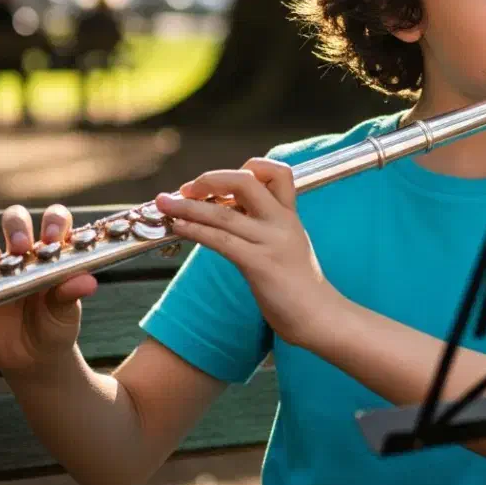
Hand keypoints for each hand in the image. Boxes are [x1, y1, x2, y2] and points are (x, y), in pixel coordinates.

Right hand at [0, 203, 97, 379]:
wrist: (34, 359)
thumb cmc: (56, 326)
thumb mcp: (67, 312)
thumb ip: (72, 294)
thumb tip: (88, 281)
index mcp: (53, 253)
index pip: (54, 222)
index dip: (53, 222)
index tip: (54, 238)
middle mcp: (25, 254)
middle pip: (16, 221)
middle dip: (16, 226)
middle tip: (22, 247)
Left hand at [155, 159, 340, 347]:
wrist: (320, 316)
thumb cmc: (300, 285)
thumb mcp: (288, 244)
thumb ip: (265, 225)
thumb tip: (229, 213)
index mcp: (290, 215)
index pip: (277, 172)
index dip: (247, 168)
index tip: (222, 182)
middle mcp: (282, 222)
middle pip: (245, 181)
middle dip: (210, 179)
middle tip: (186, 188)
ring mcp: (271, 242)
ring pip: (223, 214)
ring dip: (187, 206)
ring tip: (165, 204)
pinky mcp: (259, 264)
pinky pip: (220, 240)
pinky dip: (194, 230)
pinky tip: (179, 228)